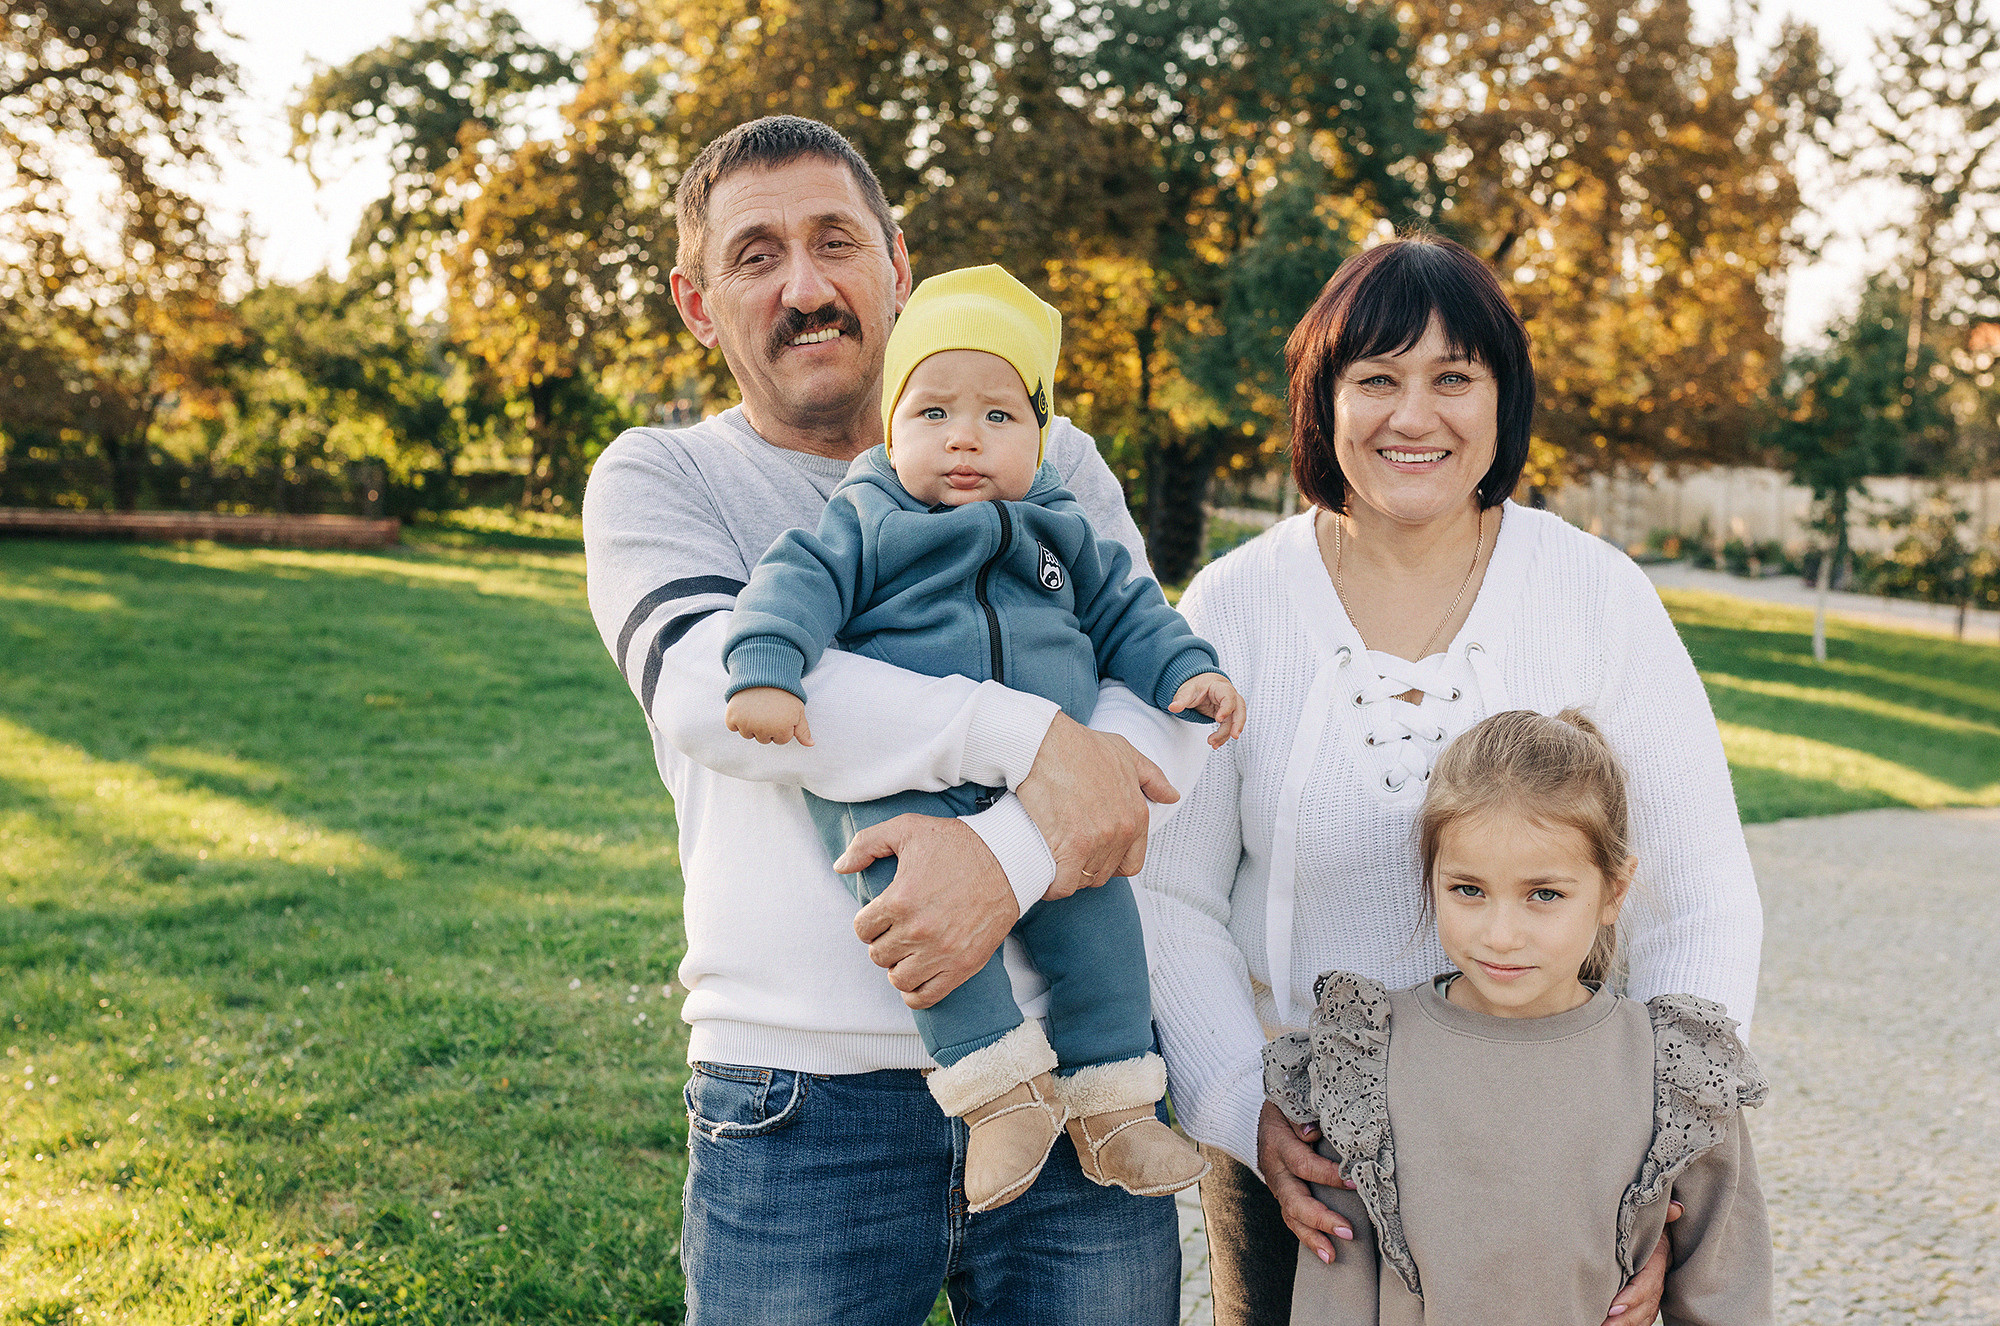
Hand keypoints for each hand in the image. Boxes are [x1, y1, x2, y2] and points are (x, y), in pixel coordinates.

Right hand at [725, 687, 812, 745]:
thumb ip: (803, 730)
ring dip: (751, 723)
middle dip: (766, 726)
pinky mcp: (732, 718)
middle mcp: (764, 729)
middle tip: (768, 708)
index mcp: (782, 729)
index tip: (780, 712)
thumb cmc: (783, 692)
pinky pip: (733, 726)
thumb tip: (811, 745)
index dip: (781, 726)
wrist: (762, 672)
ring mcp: (746, 724)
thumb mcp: (798, 710)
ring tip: (756, 706)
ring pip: (748, 734)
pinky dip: (736, 718)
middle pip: (764, 739)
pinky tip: (744, 706)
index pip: (781, 740)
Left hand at [834, 814, 1015, 1008]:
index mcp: (899, 899)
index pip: (862, 928)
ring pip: (898, 978)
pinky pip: (925, 997)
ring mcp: (941, 952)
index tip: (882, 915)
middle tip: (897, 930)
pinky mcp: (962, 966)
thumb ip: (866, 844)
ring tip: (908, 951)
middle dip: (883, 942)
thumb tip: (840, 867)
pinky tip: (917, 975)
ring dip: (898, 966)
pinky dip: (914, 993)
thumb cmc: (957, 843)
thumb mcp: (907, 828)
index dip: (868, 921)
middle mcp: (917, 931)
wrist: (1009, 860)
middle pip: (877, 955)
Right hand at [1015, 713, 1180, 900]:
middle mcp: (1121, 832)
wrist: (1045, 744)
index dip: (1110, 863)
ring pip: (1083, 880)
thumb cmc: (1081, 747)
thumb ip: (1153, 778)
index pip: (1131, 864)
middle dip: (1086, 869)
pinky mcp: (1069, 848)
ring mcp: (1096, 842)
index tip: (1092, 855)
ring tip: (1053, 865)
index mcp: (1136, 816)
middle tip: (1066, 858)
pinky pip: (1063, 884)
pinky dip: (1052, 886)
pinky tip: (1044, 876)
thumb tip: (1172, 796)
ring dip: (1068, 877)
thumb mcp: (1126, 754)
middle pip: (1104, 874)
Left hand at [1169, 672, 1245, 747]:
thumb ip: (1181, 699)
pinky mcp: (1228, 716)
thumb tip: (1172, 707)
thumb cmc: (1197, 686)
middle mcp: (1229, 696)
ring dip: (1226, 734)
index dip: (1226, 708)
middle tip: (1234, 735)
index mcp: (1220, 687)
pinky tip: (1215, 744)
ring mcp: (1230, 707)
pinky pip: (1229, 727)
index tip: (1218, 719)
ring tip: (1213, 743)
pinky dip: (1223, 736)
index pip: (1229, 697)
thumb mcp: (1187, 691)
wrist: (1201, 687)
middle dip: (1238, 723)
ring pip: (1235, 721)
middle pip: (1240, 709)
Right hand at [1257, 1100, 1354, 1264]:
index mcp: (1278, 1144)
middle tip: (1347, 1231)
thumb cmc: (1284, 1106)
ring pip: (1290, 1215)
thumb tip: (1312, 1133)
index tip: (1355, 1183)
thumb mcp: (1289, 1102)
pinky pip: (1292, 1218)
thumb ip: (1300, 1115)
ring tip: (1332, 1256)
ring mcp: (1277, 1185)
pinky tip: (1325, 1252)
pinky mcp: (1283, 1195)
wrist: (1255, 1117)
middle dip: (1320, 1218)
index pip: (1303, 1164)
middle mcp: (1275, 1169)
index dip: (1329, 1175)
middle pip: (1294, 1200)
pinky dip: (1308, 1237)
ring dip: (1312, 1237)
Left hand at [1600, 1203, 1681, 1323]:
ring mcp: (1651, 1296)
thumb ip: (1664, 1214)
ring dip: (1623, 1325)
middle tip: (1603, 1324)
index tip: (1613, 1306)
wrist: (1658, 1234)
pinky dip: (1627, 1325)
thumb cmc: (1650, 1225)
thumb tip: (1676, 1208)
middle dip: (1624, 1319)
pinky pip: (1639, 1320)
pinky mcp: (1644, 1302)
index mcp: (1657, 1264)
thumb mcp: (1655, 1218)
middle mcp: (1656, 1284)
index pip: (1646, 1286)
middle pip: (1643, 1308)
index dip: (1632, 1297)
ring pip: (1641, 1317)